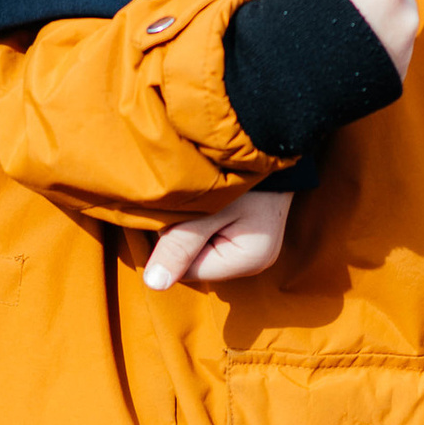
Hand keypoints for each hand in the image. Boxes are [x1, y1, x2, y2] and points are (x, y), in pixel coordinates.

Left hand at [141, 182, 293, 291]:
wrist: (270, 139)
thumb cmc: (242, 174)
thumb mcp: (207, 209)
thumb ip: (179, 246)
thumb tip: (154, 285)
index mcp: (248, 262)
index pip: (189, 271)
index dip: (173, 245)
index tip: (179, 212)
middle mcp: (255, 262)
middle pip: (196, 263)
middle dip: (182, 236)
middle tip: (191, 202)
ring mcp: (253, 249)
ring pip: (201, 250)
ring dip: (189, 227)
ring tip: (197, 200)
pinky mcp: (247, 235)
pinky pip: (211, 238)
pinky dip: (201, 222)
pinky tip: (204, 205)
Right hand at [306, 0, 417, 79]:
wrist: (284, 84)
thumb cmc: (295, 17)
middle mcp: (405, 17)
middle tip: (336, 9)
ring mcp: (404, 50)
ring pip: (398, 16)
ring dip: (377, 17)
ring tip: (340, 34)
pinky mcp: (398, 75)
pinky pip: (395, 46)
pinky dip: (377, 45)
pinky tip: (347, 54)